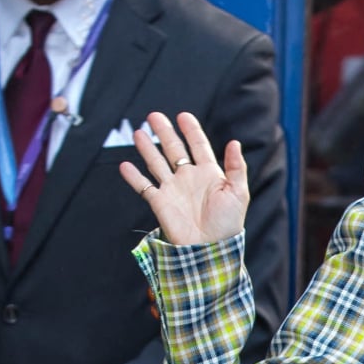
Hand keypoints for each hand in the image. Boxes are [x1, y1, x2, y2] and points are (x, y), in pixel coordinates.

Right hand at [120, 112, 248, 245]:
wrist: (209, 248)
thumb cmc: (228, 223)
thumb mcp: (239, 193)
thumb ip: (236, 167)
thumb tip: (235, 142)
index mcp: (209, 174)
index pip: (198, 146)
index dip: (191, 130)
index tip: (183, 116)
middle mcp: (189, 178)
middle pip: (174, 149)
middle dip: (164, 132)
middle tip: (154, 116)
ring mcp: (173, 189)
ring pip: (156, 163)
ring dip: (147, 148)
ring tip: (138, 131)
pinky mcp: (160, 202)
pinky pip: (144, 186)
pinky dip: (133, 177)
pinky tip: (125, 165)